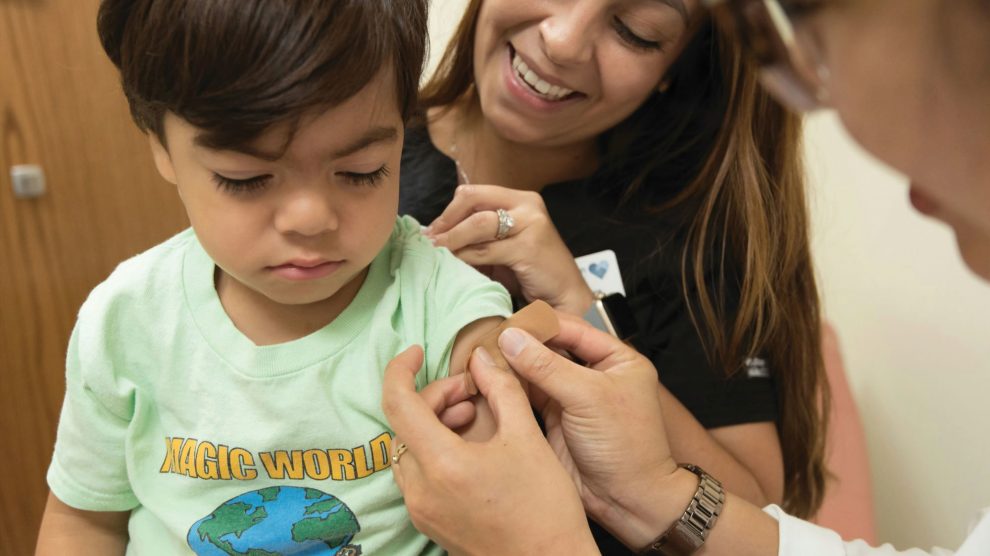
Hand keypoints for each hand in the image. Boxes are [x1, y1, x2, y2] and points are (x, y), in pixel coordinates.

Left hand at [382, 346, 596, 554]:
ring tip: (474, 416)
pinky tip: (469, 447)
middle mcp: (421, 489)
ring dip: (434, 424)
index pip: (397, 403)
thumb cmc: (545, 507)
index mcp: (441, 464)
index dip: (400, 369)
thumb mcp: (528, 437)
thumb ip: (501, 389)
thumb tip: (482, 358)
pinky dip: (434, 450)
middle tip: (472, 392)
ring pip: (408, 449)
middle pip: (405, 425)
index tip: (416, 351)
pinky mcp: (429, 523)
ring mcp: (421, 510)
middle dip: (435, 398)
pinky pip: (417, 474)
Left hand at [424, 184, 594, 314]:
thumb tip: (436, 236)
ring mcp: (531, 223)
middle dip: (446, 222)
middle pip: (472, 201)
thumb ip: (478, 237)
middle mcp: (528, 204)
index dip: (448, 211)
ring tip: (436, 253)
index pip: (474, 193)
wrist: (564, 296)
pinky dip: (465, 257)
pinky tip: (454, 265)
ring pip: (477, 224)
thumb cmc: (531, 273)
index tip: (432, 231)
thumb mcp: (502, 247)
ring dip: (451, 240)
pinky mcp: (529, 246)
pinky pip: (485, 250)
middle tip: (429, 241)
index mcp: (520, 199)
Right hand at [496, 315, 684, 543]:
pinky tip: (489, 380)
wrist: (628, 501)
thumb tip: (511, 338)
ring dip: (512, 366)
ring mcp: (573, 397)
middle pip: (551, 348)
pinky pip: (528, 395)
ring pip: (536, 371)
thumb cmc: (627, 447)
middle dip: (522, 345)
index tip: (507, 323)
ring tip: (483, 357)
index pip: (572, 329)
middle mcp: (595, 374)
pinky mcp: (555, 419)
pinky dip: (510, 388)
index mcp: (617, 359)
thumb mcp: (588, 397)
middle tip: (489, 339)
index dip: (540, 325)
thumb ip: (547, 366)